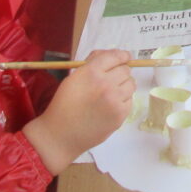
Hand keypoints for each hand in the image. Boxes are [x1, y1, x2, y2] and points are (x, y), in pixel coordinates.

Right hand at [22, 50, 134, 174]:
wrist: (60, 136)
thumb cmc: (64, 105)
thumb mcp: (73, 78)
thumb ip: (92, 63)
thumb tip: (113, 55)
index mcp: (91, 72)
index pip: (115, 56)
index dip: (122, 56)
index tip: (125, 58)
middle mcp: (105, 84)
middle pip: (125, 70)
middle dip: (120, 72)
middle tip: (111, 80)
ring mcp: (114, 100)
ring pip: (131, 84)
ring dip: (123, 86)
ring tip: (111, 94)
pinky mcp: (120, 114)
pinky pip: (130, 100)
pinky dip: (123, 101)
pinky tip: (110, 106)